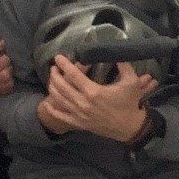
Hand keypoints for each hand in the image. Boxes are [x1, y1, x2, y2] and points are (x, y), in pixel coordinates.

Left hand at [39, 55, 156, 142]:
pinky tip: (47, 103)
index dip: (64, 65)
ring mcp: (80, 114)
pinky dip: (53, 110)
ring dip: (53, 88)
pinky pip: (62, 117)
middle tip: (53, 67)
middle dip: (55, 75)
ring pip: (60, 100)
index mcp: (94, 92)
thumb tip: (114, 51)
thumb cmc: (130, 103)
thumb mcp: (131, 81)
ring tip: (52, 79)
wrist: (130, 127)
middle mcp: (83, 103)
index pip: (74, 75)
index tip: (58, 57)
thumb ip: (123, 64)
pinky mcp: (80, 123)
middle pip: (62, 87)